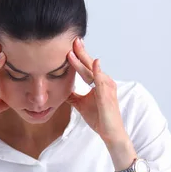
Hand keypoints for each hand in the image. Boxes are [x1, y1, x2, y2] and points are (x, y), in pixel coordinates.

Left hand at [66, 38, 136, 170]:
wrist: (109, 132)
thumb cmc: (99, 118)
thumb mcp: (81, 104)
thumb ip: (73, 96)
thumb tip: (61, 90)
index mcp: (98, 82)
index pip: (86, 67)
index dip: (78, 56)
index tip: (70, 45)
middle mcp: (104, 81)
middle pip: (89, 64)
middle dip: (81, 51)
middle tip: (74, 39)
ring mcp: (107, 86)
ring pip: (93, 69)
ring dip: (84, 58)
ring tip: (76, 47)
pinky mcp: (107, 94)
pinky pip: (102, 80)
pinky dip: (98, 71)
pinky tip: (94, 62)